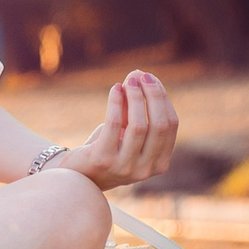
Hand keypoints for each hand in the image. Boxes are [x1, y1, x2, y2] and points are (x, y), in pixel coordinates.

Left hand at [53, 69, 177, 189]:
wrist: (77, 174)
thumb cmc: (106, 149)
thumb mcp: (126, 131)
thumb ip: (135, 108)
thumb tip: (139, 75)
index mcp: (160, 163)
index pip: (171, 126)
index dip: (163, 99)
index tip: (152, 80)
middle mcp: (146, 169)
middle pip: (160, 126)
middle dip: (153, 96)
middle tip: (142, 76)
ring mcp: (125, 167)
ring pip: (139, 126)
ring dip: (135, 98)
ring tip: (129, 81)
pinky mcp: (103, 160)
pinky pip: (115, 125)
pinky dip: (116, 103)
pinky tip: (115, 89)